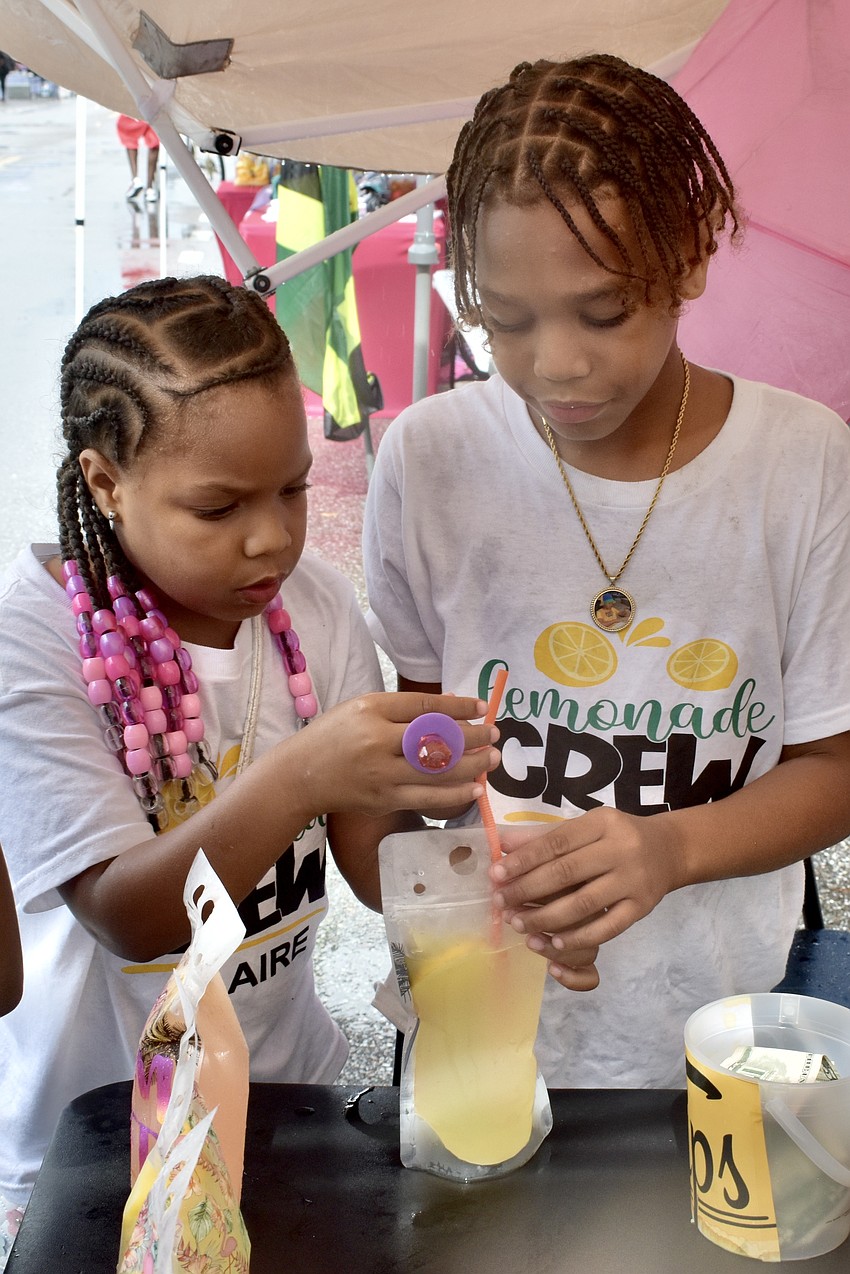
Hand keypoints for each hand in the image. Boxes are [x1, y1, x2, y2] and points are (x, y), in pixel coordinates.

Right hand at [292, 691, 499, 818]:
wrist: (300, 776)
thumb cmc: (334, 736)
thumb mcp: (361, 708)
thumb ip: (402, 708)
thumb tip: (451, 707)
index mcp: (372, 710)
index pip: (425, 706)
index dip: (458, 707)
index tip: (482, 707)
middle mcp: (377, 741)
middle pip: (436, 739)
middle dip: (472, 738)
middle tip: (495, 735)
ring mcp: (381, 774)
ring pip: (437, 771)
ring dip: (472, 766)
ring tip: (492, 760)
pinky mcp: (383, 800)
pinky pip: (428, 798)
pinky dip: (455, 794)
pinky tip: (474, 788)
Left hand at [490, 808, 678, 959]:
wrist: (669, 850)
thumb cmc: (617, 836)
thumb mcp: (586, 826)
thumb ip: (545, 836)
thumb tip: (502, 844)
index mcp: (602, 822)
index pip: (555, 842)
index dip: (523, 860)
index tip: (496, 875)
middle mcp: (620, 849)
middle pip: (566, 872)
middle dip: (527, 890)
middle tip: (501, 903)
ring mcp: (634, 880)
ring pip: (583, 904)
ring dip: (546, 918)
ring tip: (520, 925)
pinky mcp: (642, 907)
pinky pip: (607, 927)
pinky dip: (579, 937)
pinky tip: (555, 942)